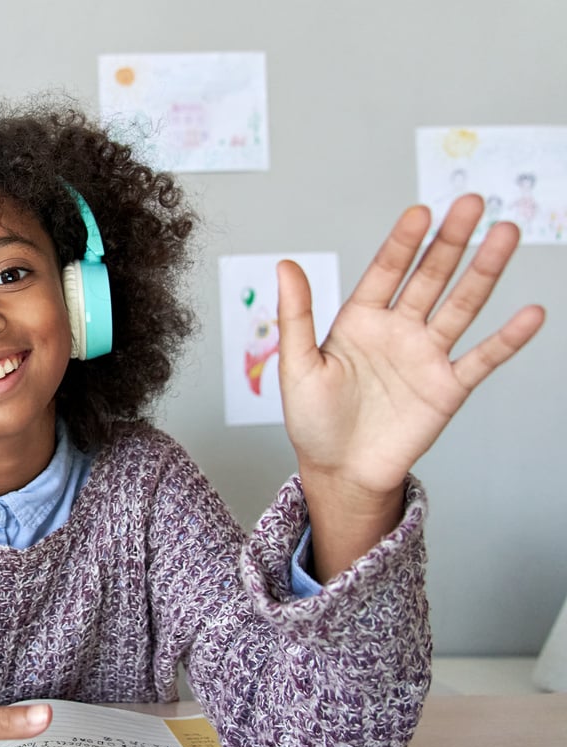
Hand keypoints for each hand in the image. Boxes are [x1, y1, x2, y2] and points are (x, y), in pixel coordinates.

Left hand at [277, 194, 544, 579]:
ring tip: (505, 234)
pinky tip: (530, 314)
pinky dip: (508, 338)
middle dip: (450, 241)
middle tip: (471, 203)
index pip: (386, 271)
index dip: (403, 243)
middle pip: (430, 277)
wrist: (340, 473)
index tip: (420, 212)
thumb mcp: (296, 366)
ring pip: (461, 306)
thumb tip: (285, 264)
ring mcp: (426, 356)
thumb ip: (295, 316)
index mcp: (359, 321)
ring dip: (484, 271)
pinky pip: (483, 359)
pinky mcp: (448, 388)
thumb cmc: (312, 422)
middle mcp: (398, 331)